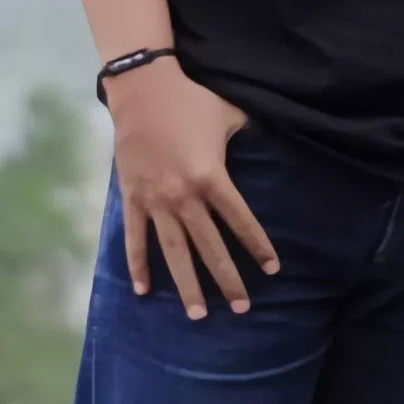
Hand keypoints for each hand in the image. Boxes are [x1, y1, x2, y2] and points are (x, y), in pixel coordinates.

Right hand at [108, 58, 279, 316]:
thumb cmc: (190, 99)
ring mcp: (155, 200)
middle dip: (227, 279)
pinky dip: (138, 264)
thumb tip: (267, 144)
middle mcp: (184, 196)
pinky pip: (135, 238)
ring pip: (173, 252)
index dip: (257, 246)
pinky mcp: (132, 197)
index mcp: (211, 177)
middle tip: (242, 308)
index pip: (240, 221)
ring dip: (186, 285)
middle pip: (209, 246)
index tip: (272, 270)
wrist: (141, 87)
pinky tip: (144, 291)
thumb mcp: (229, 115)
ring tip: (197, 315)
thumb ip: (247, 136)